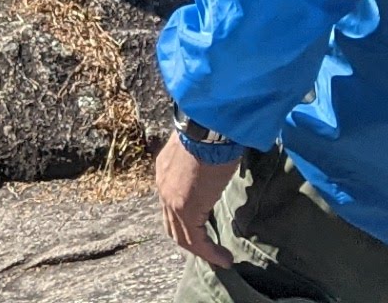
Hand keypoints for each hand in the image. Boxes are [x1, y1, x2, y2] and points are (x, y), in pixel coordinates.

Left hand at [155, 131, 236, 267]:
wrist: (208, 127)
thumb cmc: (211, 131)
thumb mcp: (203, 149)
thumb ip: (203, 161)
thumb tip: (218, 163)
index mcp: (165, 170)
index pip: (171, 203)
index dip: (186, 219)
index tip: (205, 229)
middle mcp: (163, 187)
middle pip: (172, 223)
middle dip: (190, 240)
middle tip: (208, 250)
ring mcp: (171, 199)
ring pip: (182, 236)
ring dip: (202, 251)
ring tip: (220, 259)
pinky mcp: (185, 209)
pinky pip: (195, 240)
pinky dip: (210, 253)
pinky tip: (224, 259)